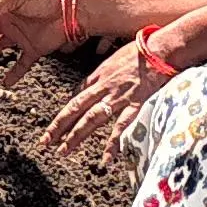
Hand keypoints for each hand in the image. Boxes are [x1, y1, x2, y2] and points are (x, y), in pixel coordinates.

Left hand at [39, 35, 182, 161]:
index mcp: (99, 74)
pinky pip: (121, 127)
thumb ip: (105, 72)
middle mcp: (104, 86)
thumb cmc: (142, 50)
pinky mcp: (135, 104)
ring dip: (75, 136)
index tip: (55, 125)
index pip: (76, 95)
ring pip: (91, 118)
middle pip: (76, 108)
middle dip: (58, 126)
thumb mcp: (116, 57)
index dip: (65, 111)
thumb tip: (96, 83)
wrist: (161, 47)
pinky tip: (105, 159)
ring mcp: (118, 96)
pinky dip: (112, 144)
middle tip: (45, 142)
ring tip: (63, 151)